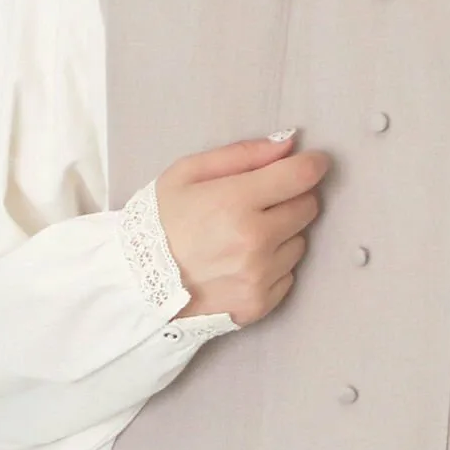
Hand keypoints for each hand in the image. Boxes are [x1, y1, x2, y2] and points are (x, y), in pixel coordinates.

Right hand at [155, 130, 331, 327]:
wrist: (134, 283)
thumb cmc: (160, 221)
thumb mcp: (187, 173)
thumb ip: (242, 154)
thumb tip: (288, 144)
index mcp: (235, 203)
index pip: (300, 177)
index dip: (313, 165)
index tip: (314, 162)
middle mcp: (254, 242)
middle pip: (307, 208)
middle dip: (292, 199)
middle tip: (263, 202)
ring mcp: (258, 278)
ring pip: (299, 243)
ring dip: (282, 235)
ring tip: (245, 236)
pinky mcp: (258, 304)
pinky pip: (287, 276)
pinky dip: (273, 266)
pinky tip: (242, 263)